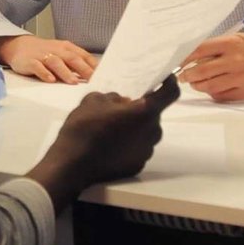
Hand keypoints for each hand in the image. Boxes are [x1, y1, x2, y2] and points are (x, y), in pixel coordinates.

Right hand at [0, 35, 97, 83]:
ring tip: (73, 82)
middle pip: (72, 58)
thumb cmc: (45, 53)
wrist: (19, 46)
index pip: (83, 56)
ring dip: (65, 72)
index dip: (93, 66)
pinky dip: (44, 73)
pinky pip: (38, 67)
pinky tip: (50, 80)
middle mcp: (56, 50)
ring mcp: (43, 55)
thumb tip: (94, 76)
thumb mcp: (62, 55)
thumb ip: (76, 64)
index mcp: (67, 48)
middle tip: (92, 80)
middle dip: (83, 69)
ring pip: (56, 62)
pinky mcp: (30, 62)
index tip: (103, 76)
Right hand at [26, 76, 178, 210]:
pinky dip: (129, 144)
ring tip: (112, 128)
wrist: (72, 163)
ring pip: (146, 132)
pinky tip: (110, 145)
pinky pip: (138, 149)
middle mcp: (152, 132)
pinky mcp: (138, 165)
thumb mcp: (94, 99)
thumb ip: (115, 98)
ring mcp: (146, 151)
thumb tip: (123, 103)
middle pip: (153, 115)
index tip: (164, 78)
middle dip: (141, 109)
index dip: (169, 83)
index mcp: (145, 112)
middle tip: (121, 108)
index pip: (171, 93)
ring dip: (135, 127)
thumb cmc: (85, 127)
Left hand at [177, 33, 243, 101]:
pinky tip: (211, 88)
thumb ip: (213, 48)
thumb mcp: (233, 39)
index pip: (200, 51)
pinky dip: (212, 93)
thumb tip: (188, 59)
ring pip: (209, 86)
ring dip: (198, 86)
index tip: (177, 64)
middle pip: (202, 72)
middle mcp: (236, 61)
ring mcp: (241, 78)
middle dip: (187, 75)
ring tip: (195, 82)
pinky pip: (221, 96)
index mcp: (231, 44)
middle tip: (182, 76)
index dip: (185, 59)